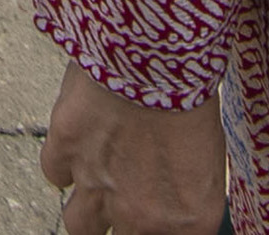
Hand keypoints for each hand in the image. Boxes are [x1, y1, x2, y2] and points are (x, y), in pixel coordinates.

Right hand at [39, 62, 225, 234]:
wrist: (156, 52)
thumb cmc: (195, 89)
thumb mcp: (212, 150)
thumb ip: (190, 185)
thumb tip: (180, 189)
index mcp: (189, 217)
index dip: (164, 226)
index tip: (160, 213)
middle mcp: (142, 214)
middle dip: (129, 221)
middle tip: (133, 195)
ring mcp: (98, 188)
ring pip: (80, 226)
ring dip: (90, 207)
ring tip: (101, 181)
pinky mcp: (65, 153)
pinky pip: (56, 176)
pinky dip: (65, 161)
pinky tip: (79, 144)